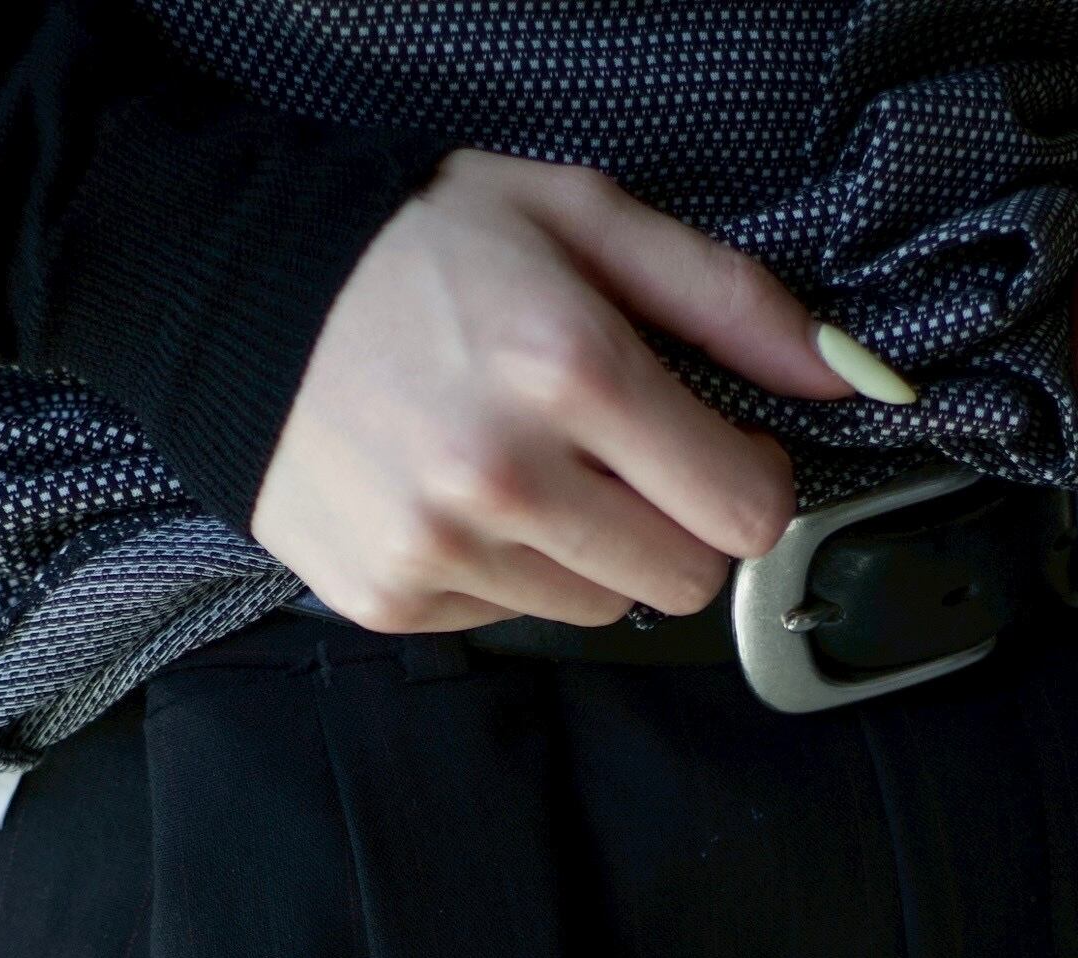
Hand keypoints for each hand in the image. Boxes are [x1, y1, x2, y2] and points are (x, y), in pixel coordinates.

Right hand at [248, 146, 913, 631]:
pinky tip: (462, 496)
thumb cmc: (418, 244)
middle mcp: (507, 478)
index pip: (744, 511)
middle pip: (684, 581)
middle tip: (627, 461)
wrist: (235, 296)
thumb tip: (842, 381)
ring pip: (602, 610)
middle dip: (679, 525)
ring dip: (592, 550)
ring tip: (530, 467)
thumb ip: (726, 300)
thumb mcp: (583, 218)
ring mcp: (443, 551)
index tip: (722, 450)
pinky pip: (512, 619)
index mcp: (571, 370)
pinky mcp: (394, 600)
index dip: (752, 482)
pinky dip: (508, 570)